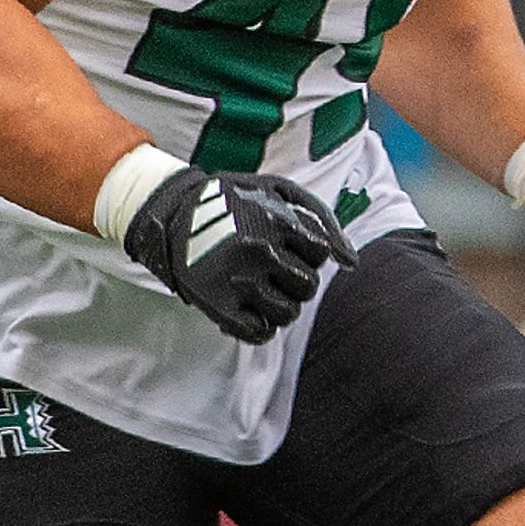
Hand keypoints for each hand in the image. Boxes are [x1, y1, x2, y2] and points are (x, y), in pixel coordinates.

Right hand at [120, 163, 355, 342]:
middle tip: (274, 270)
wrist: (172, 210)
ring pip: (287, 313)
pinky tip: (250, 310)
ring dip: (281, 305)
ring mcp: (236, 279)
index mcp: (277, 221)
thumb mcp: (280, 192)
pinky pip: (257, 333)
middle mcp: (259, 251)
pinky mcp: (215, 303)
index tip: (286, 245)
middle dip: (297, 280)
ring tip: (262, 289)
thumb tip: (352, 263)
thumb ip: (323, 221)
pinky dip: (259, 328)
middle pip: (307, 287)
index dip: (307, 252)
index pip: (320, 254)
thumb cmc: (235, 201)